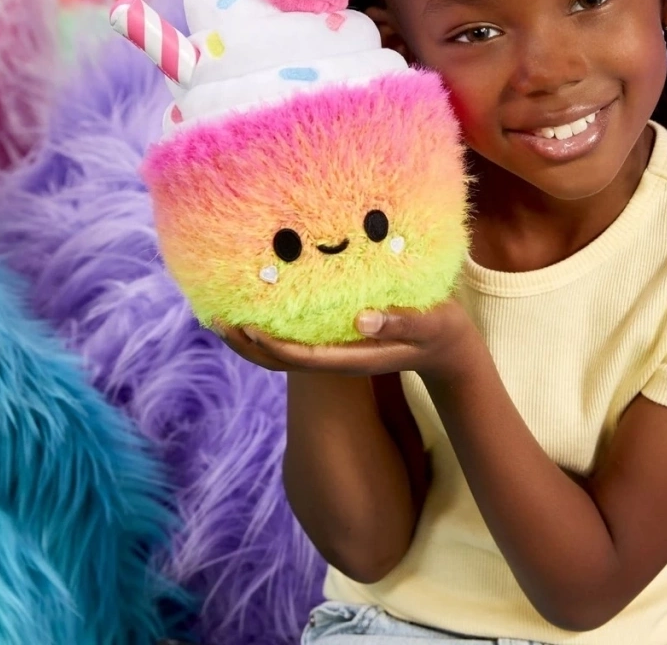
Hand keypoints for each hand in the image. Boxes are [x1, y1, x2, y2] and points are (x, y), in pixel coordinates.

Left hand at [211, 299, 479, 381]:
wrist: (449, 346)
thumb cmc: (440, 330)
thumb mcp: (429, 324)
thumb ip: (398, 322)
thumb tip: (360, 319)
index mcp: (354, 357)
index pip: (302, 358)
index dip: (271, 346)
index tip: (246, 327)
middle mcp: (338, 356)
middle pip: (282, 360)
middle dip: (248, 345)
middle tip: (216, 321)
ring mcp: (337, 349)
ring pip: (286, 352)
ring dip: (254, 337)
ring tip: (226, 314)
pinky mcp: (340, 339)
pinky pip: (299, 337)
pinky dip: (276, 326)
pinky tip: (265, 306)